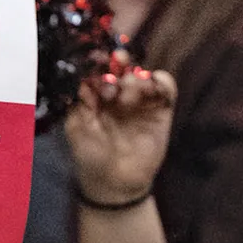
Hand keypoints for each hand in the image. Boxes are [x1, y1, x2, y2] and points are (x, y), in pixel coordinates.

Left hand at [65, 62, 175, 205]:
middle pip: (122, 67)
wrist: (115, 183)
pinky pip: (166, 87)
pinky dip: (161, 80)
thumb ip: (79, 102)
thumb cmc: (91, 155)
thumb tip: (81, 76)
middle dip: (117, 66)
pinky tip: (152, 84)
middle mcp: (119, 92)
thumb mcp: (77, 127)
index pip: (99, 68)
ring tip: (127, 91)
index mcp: (96, 93)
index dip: (98, 62)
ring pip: (143, 74)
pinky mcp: (161, 109)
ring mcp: (140, 99)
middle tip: (111, 78)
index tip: (96, 60)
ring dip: (135, 77)